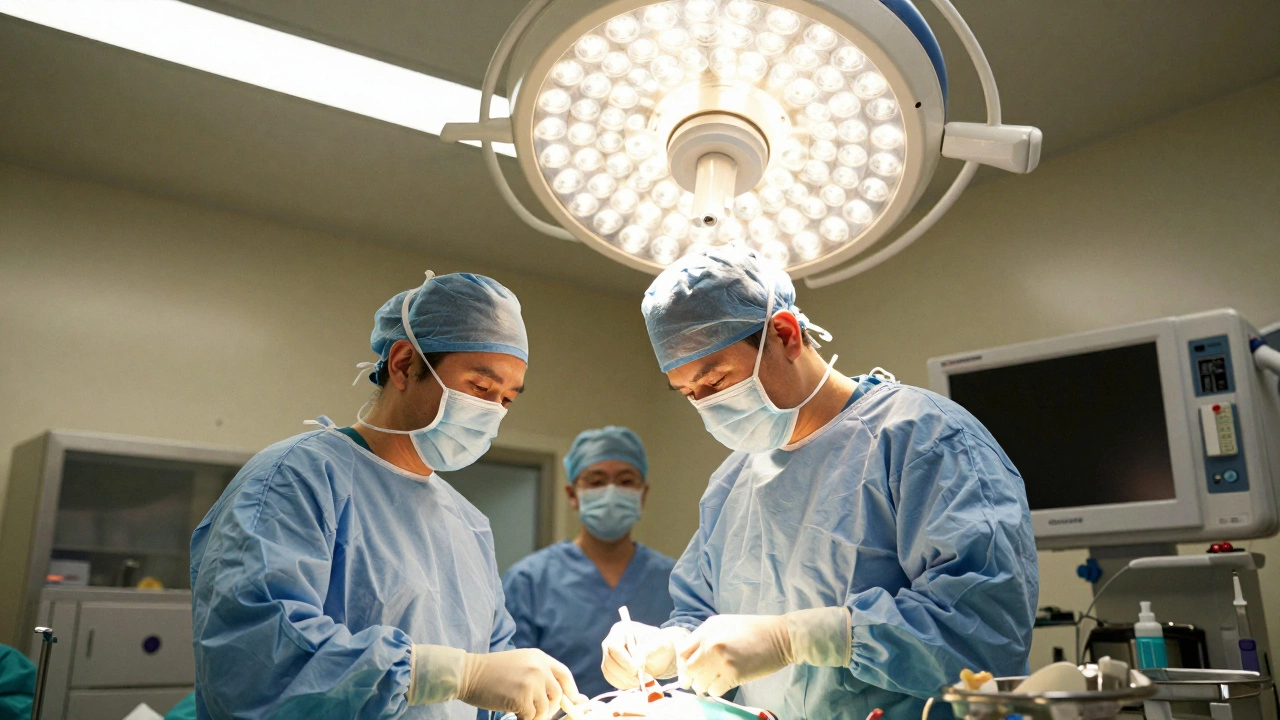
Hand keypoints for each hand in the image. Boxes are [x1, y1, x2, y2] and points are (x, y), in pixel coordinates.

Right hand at [457, 648, 585, 719]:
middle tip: (537, 712)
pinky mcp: (521, 697)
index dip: (571, 691)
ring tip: (520, 710)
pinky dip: (523, 719)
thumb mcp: (521, 664)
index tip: (573, 702)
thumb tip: (564, 697)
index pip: (564, 675)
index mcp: (539, 657)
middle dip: (550, 708)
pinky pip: (531, 716)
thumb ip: (540, 675)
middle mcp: (538, 667)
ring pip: (545, 708)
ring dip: (535, 715)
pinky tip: (513, 713)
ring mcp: (531, 682)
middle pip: (557, 695)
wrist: (468, 673)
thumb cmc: (492, 672)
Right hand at [601, 621, 689, 689]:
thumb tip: (636, 662)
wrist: (661, 654)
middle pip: (609, 662)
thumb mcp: (657, 643)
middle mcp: (610, 643)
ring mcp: (609, 657)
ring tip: (644, 682)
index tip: (637, 670)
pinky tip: (638, 684)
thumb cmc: (659, 644)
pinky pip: (613, 680)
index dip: (623, 660)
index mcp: (620, 631)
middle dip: (625, 674)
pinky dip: (625, 685)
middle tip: (642, 680)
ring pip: (609, 673)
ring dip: (626, 681)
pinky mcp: (612, 670)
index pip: (614, 647)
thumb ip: (646, 650)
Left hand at [676, 614, 791, 696]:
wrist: (781, 636)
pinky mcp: (733, 673)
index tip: (686, 673)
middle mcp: (711, 642)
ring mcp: (721, 658)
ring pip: (701, 682)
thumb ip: (707, 637)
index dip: (682, 665)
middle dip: (690, 679)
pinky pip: (715, 690)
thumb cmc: (755, 630)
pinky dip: (717, 691)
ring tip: (713, 683)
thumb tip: (693, 658)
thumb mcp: (726, 624)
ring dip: (705, 686)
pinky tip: (724, 685)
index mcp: (708, 628)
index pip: (683, 651)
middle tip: (695, 684)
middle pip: (689, 668)